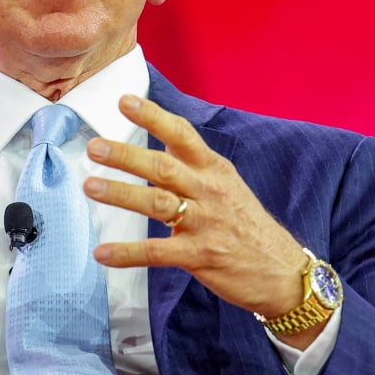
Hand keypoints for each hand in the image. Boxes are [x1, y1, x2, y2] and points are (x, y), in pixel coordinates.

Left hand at [82, 94, 316, 343]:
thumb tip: (160, 142)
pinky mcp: (201, 255)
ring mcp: (205, 223)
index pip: (182, 135)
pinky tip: (102, 254)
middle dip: (127, 155)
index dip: (153, 116)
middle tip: (95, 146)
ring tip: (91, 187)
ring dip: (122, 194)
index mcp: (215, 170)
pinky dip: (128, 254)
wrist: (283, 273)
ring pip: (158, 203)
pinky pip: (158, 252)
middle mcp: (209, 191)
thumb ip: (194, 167)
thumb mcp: (228, 187)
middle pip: (164, 166)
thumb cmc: (249, 228)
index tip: (124, 101)